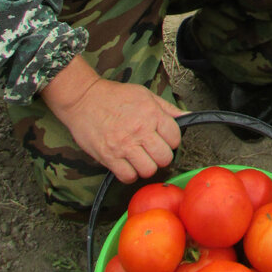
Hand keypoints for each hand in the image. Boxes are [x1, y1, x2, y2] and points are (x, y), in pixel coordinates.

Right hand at [40, 55, 182, 183]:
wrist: (83, 98)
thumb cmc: (114, 95)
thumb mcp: (145, 95)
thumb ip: (167, 108)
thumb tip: (188, 116)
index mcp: (152, 114)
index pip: (175, 138)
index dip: (171, 141)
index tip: (163, 140)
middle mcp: (140, 131)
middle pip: (164, 158)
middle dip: (161, 157)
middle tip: (153, 152)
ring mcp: (124, 145)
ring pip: (148, 170)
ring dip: (146, 167)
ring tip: (140, 158)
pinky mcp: (109, 156)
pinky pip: (128, 176)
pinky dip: (129, 174)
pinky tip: (127, 165)